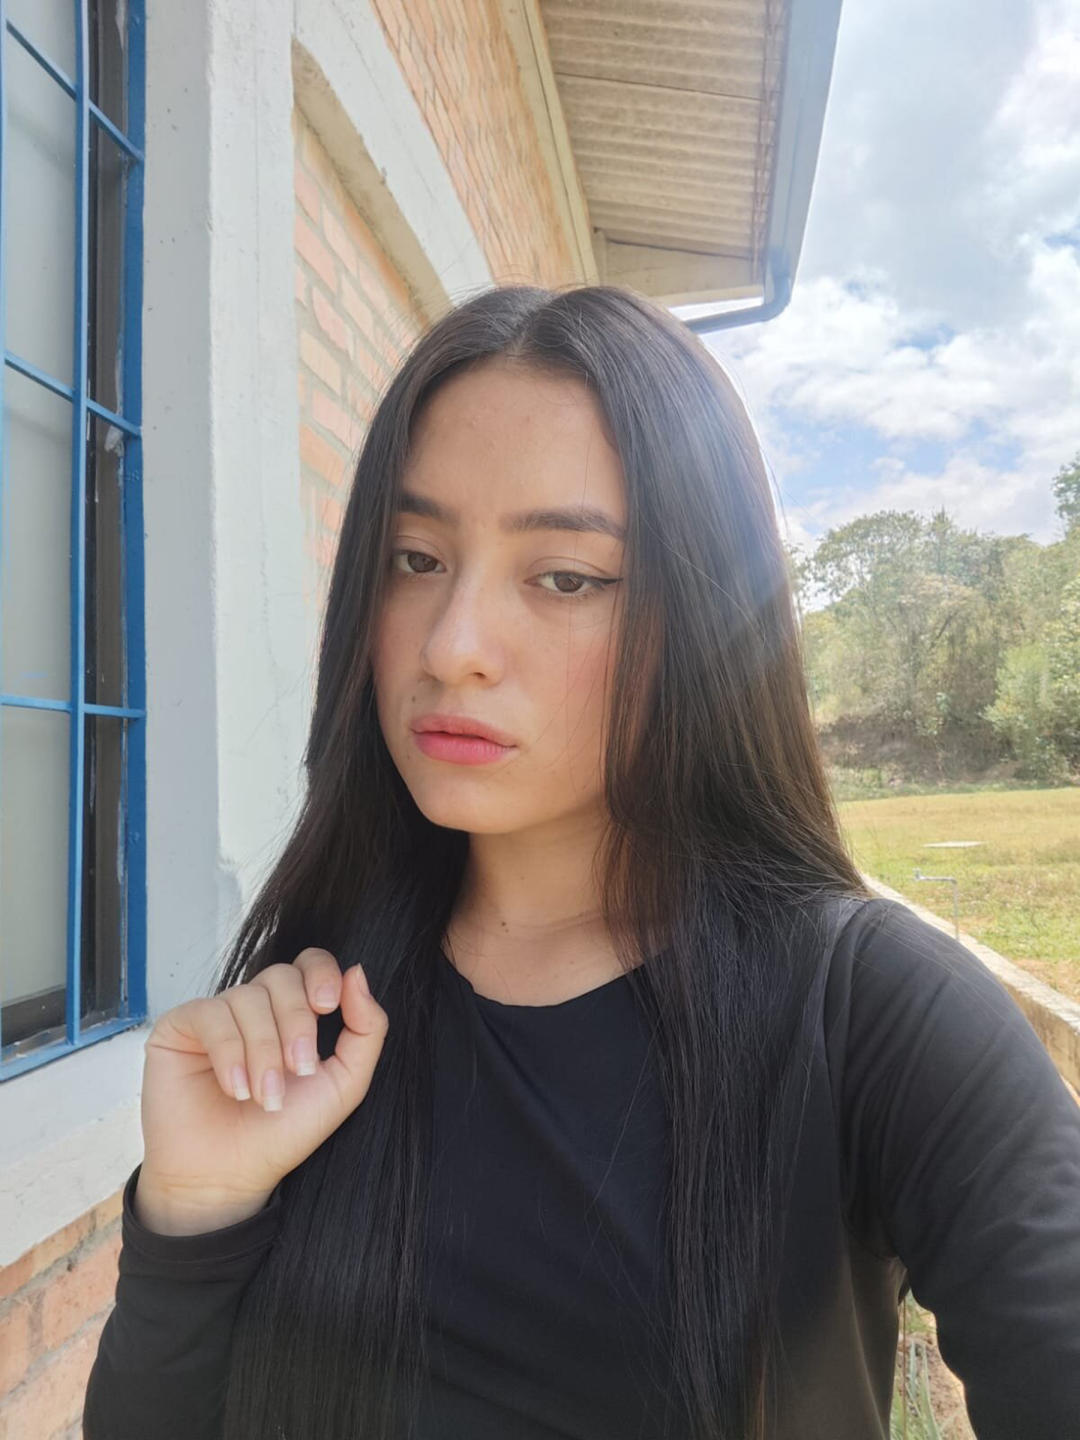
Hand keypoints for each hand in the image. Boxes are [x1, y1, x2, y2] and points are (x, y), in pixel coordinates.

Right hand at [134, 949, 387, 1232]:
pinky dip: (228, 1051)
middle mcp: (256, 1007)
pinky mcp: (180, 1027)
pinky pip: (210, 1014)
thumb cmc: (283, 1133)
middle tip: (298, 1072)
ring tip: (263, 1097)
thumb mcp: (344, 1084)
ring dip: (263, 1050)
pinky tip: (235, 1088)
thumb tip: (357, 971)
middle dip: (296, 1023)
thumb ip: (366, 1030)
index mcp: (294, 1012)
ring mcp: (217, 1014)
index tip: (328, 1007)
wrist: (228, 1177)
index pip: (310, 962)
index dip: (321, 974)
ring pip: (247, 997)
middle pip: (282, 976)